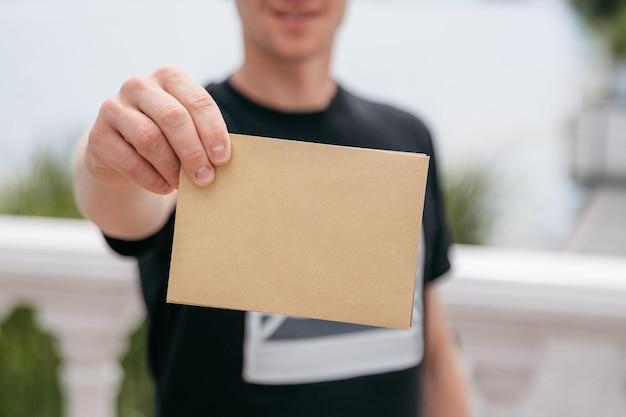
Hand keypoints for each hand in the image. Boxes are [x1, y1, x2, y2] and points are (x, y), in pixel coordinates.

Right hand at [85, 65, 229, 193]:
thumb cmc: (167, 138)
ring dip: (172, 168)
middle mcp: (139, 85)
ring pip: (150, 139)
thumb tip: (222, 160)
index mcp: (169, 77)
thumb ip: (203, 136)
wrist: (122, 152)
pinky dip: (153, 179)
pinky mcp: (97, 136)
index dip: (213, 131)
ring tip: (184, 184)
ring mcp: (113, 108)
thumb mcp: (187, 129)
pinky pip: (130, 161)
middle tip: (206, 178)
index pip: (197, 101)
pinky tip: (165, 187)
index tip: (223, 159)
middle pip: (173, 117)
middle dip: (193, 151)